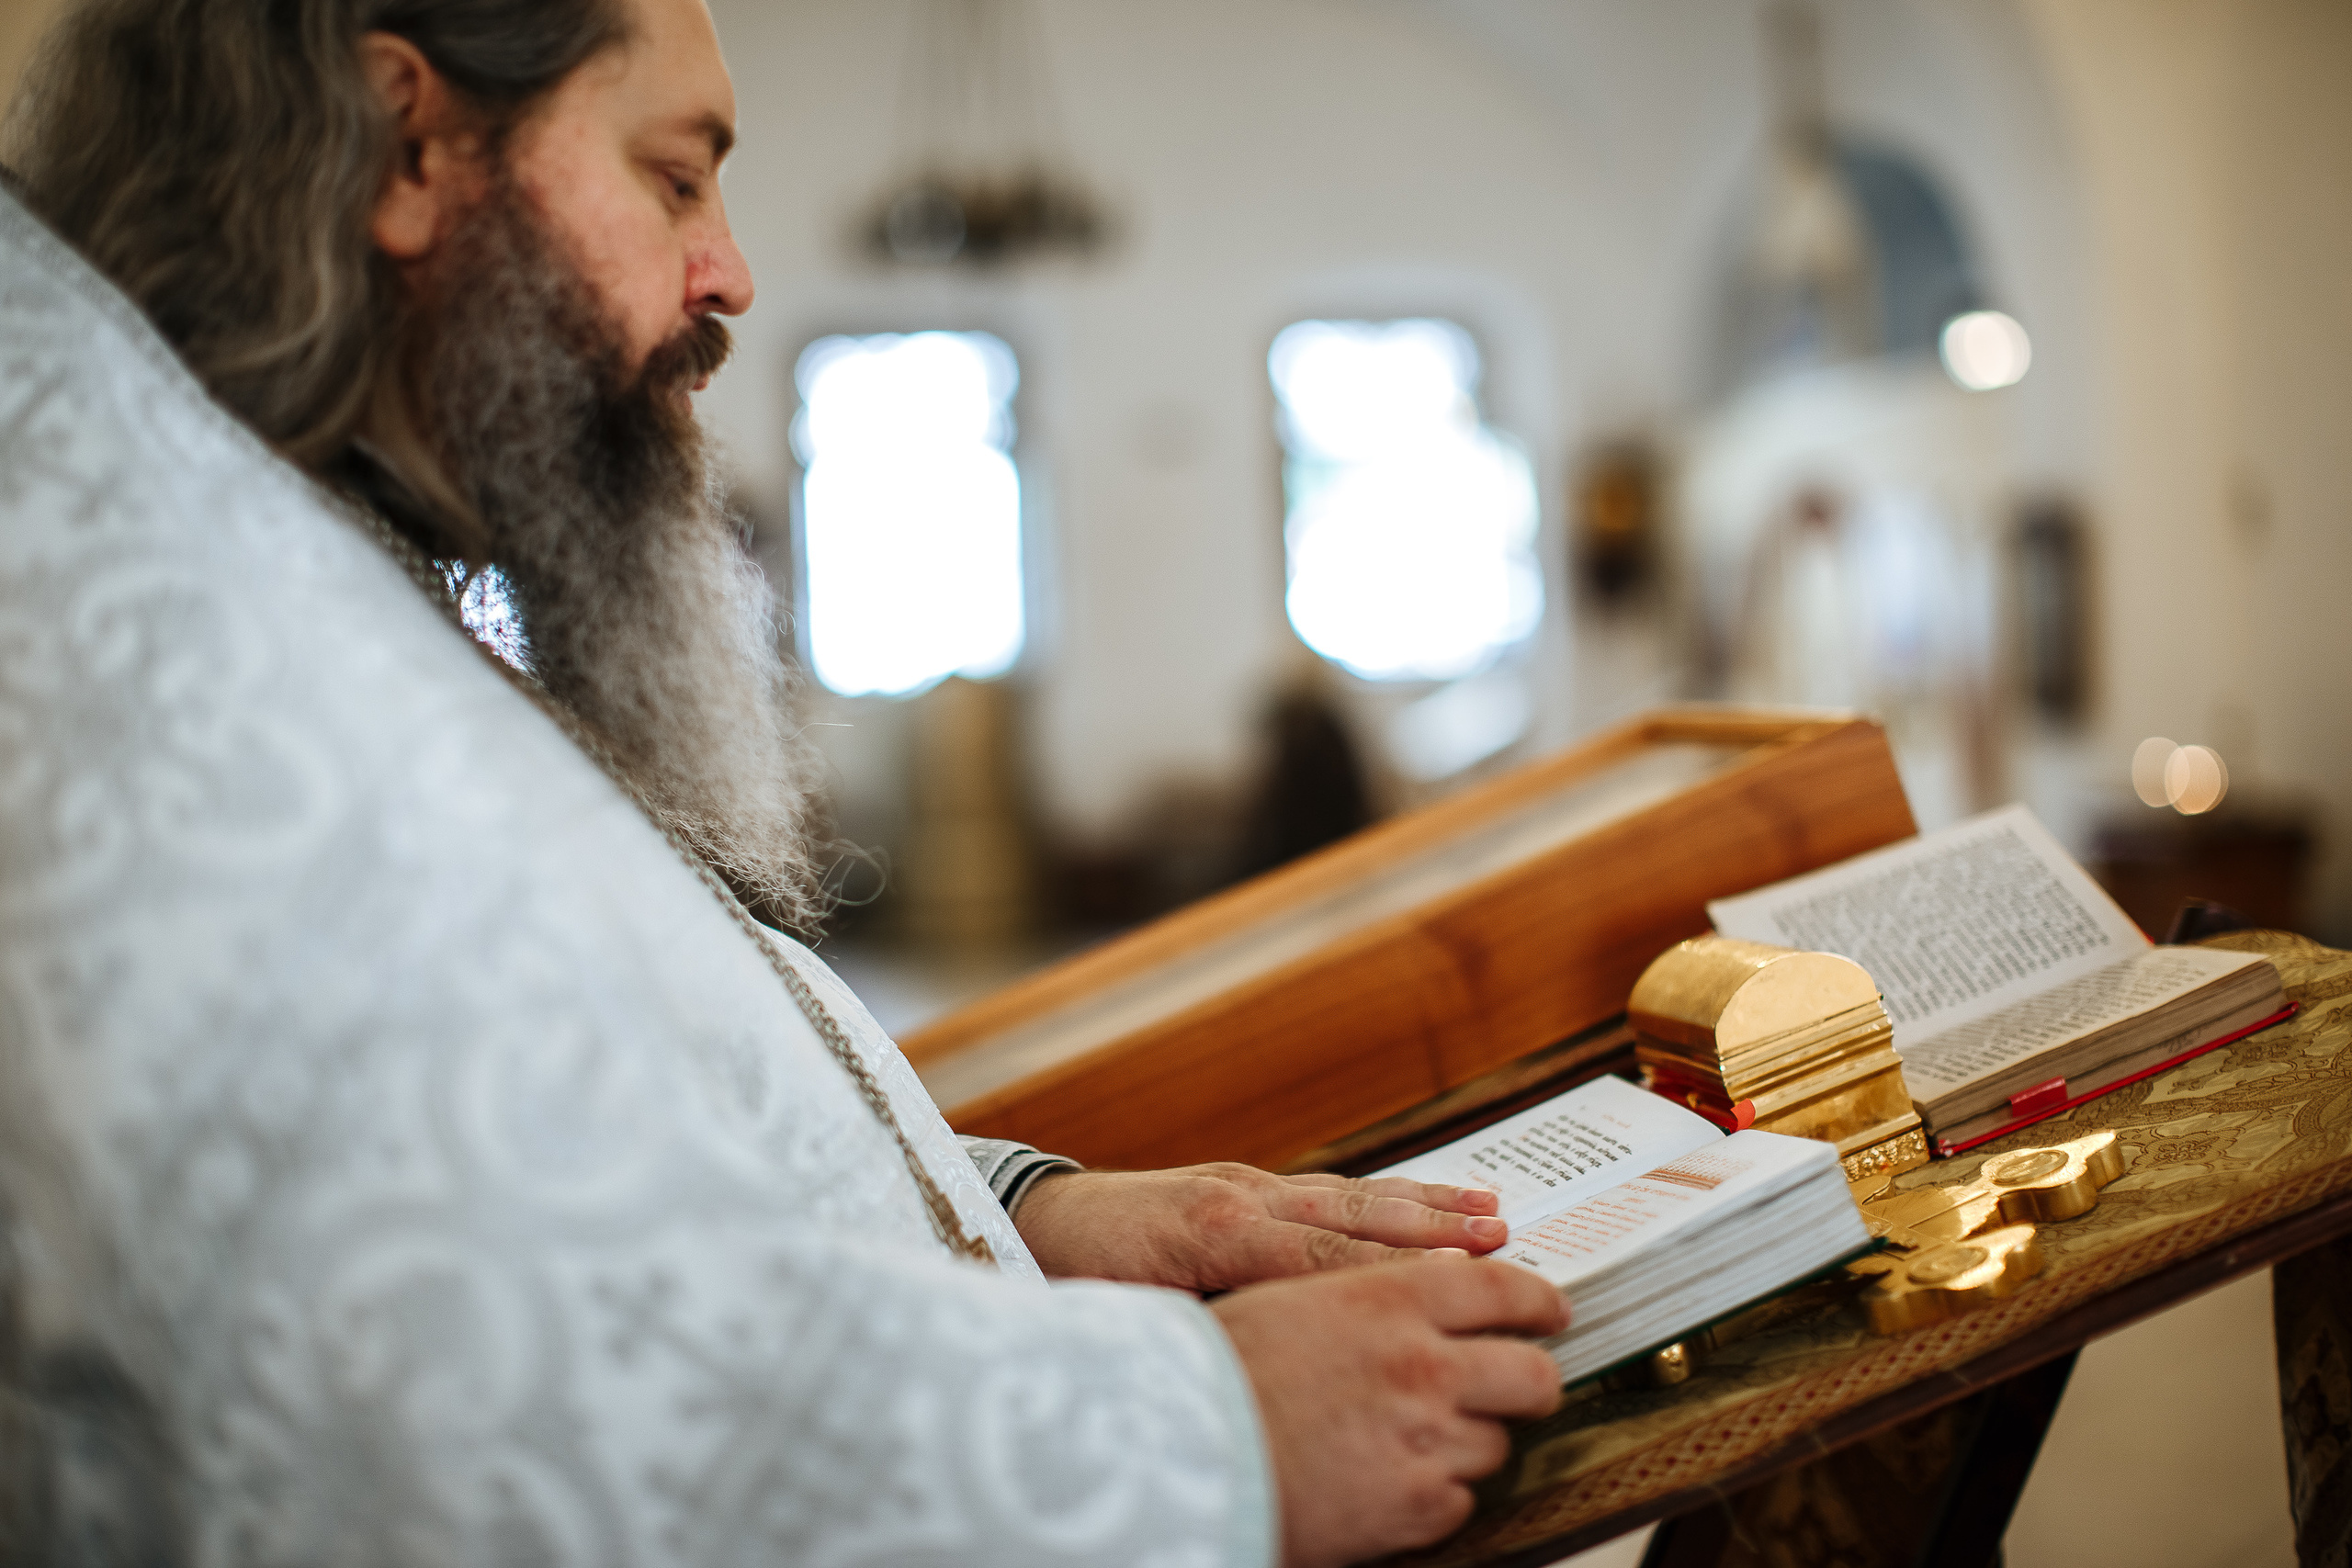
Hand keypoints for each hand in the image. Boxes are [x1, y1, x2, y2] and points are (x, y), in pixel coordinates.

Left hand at [1010, 1163, 1509, 1289]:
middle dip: (1430, 1231)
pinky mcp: (1245, 1184)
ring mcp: (1245, 1185)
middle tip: (1504, 1244)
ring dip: (1424, 1206)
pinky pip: (1330, 1191)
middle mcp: (1239, 1197)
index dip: (1391, 1270)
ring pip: (1349, 1195)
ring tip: (1495, 1214)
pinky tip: (1428, 1204)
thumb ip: (1202, 1326)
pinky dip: (1387, 1197)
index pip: (1320, 1255)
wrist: (1028, 1217)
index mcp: (1212, 1232)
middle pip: (1351, 1214)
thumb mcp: (1130, 1315)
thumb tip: (1266, 1352)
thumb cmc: (1073, 1280)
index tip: (1455, 1280)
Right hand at [1214, 1256, 1566, 1567]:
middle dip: (1532, 1380)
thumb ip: (1370, 1291)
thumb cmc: (1220, 1373)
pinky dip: (1433, 1494)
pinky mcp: (1418, 1507)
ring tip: (1411, 1439)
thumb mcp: (1295, 1299)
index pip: (1502, 1289)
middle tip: (1520, 1384)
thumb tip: (1426, 1291)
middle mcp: (1424, 1365)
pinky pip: (1460, 1499)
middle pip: (1531, 1372)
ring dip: (1466, 1440)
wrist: (1181, 1456)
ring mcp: (1428, 1440)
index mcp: (1390, 1299)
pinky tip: (1386, 1481)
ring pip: (1496, 1441)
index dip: (1539, 1300)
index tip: (1551, 1311)